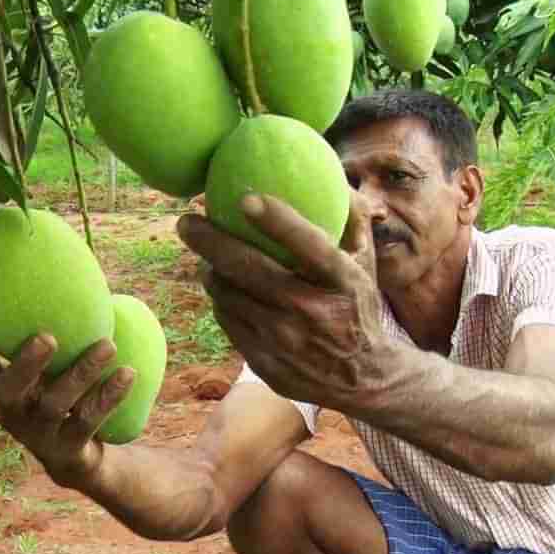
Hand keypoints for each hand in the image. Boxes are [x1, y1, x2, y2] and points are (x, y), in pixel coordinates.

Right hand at [0, 314, 132, 489]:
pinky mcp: (69, 451)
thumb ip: (52, 334)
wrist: (81, 458)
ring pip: (56, 404)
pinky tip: (128, 373)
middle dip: (25, 363)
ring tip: (108, 344)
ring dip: (82, 372)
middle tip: (47, 337)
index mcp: (6, 390)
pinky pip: (89, 421)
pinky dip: (109, 396)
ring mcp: (41, 436)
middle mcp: (15, 414)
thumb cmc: (64, 395)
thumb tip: (67, 272)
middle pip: (10, 390)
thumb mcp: (52, 370)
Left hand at [176, 191, 389, 408]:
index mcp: (343, 282)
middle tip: (187, 221)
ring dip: (210, 271)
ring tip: (204, 257)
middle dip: (209, 241)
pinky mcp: (266, 363)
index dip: (277, 221)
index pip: (309, 245)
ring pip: (228, 295)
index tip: (246, 197)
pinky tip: (221, 288)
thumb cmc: (358, 307)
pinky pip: (228, 321)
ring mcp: (286, 341)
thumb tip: (335, 175)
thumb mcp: (367, 265)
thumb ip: (353, 220)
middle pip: (249, 269)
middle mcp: (313, 312)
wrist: (363, 378)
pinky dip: (221, 300)